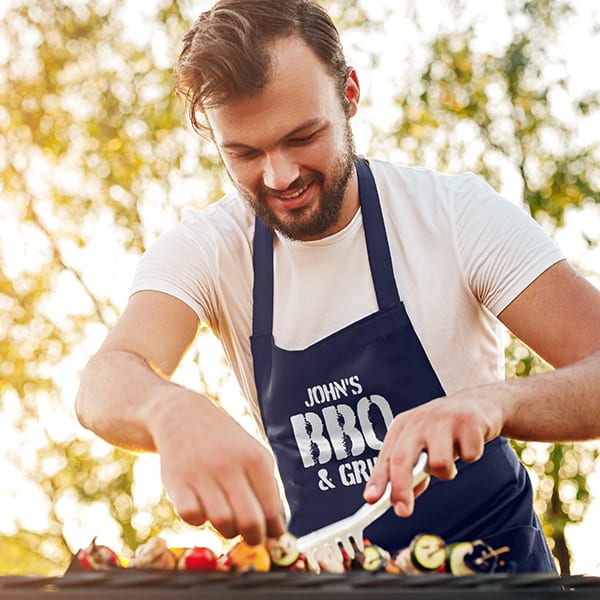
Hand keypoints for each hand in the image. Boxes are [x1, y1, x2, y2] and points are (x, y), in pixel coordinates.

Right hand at [148, 388, 285, 544]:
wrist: (184, 417)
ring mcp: (203, 474)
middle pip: (250, 522)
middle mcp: (230, 465)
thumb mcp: (253, 455)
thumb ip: (267, 490)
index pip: (272, 510)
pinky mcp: (177, 483)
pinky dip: (198, 520)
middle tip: (251, 535)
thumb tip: (278, 531)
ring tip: (227, 517)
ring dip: (227, 529)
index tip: (271, 535)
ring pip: (223, 523)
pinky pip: (192, 518)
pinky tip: (202, 506)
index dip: (273, 530)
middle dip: (253, 537)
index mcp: (256, 459)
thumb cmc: (224, 442)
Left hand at [363, 388, 504, 516]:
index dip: (378, 479)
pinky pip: (470, 456)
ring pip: (439, 464)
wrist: (481, 402)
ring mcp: (443, 418)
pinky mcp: (468, 421)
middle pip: (403, 459)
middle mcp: (420, 420)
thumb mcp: (424, 443)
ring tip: (452, 456)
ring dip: (448, 472)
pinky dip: (472, 455)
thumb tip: (403, 497)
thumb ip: (413, 468)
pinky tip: (471, 442)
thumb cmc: (447, 427)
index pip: (387, 456)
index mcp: (404, 425)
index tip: (371, 500)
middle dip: (400, 489)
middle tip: (403, 511)